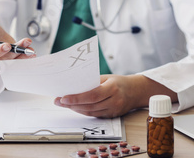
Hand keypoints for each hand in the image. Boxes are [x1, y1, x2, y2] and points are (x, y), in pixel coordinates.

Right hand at [0, 21, 34, 74]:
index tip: (6, 45)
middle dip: (15, 53)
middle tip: (24, 46)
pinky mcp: (12, 61)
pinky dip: (26, 58)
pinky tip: (32, 51)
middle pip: (4, 62)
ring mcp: (3, 62)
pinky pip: (19, 62)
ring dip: (23, 57)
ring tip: (31, 49)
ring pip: (14, 63)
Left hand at [54, 75, 177, 117]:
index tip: (63, 97)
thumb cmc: (119, 82)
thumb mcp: (106, 77)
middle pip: (89, 105)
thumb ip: (92, 82)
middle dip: (71, 104)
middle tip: (58, 101)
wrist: (136, 91)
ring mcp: (113, 110)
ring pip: (90, 112)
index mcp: (112, 88)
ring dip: (75, 109)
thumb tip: (73, 85)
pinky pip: (94, 115)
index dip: (76, 98)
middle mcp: (114, 101)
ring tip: (63, 104)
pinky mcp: (111, 116)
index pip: (92, 95)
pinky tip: (74, 107)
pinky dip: (83, 111)